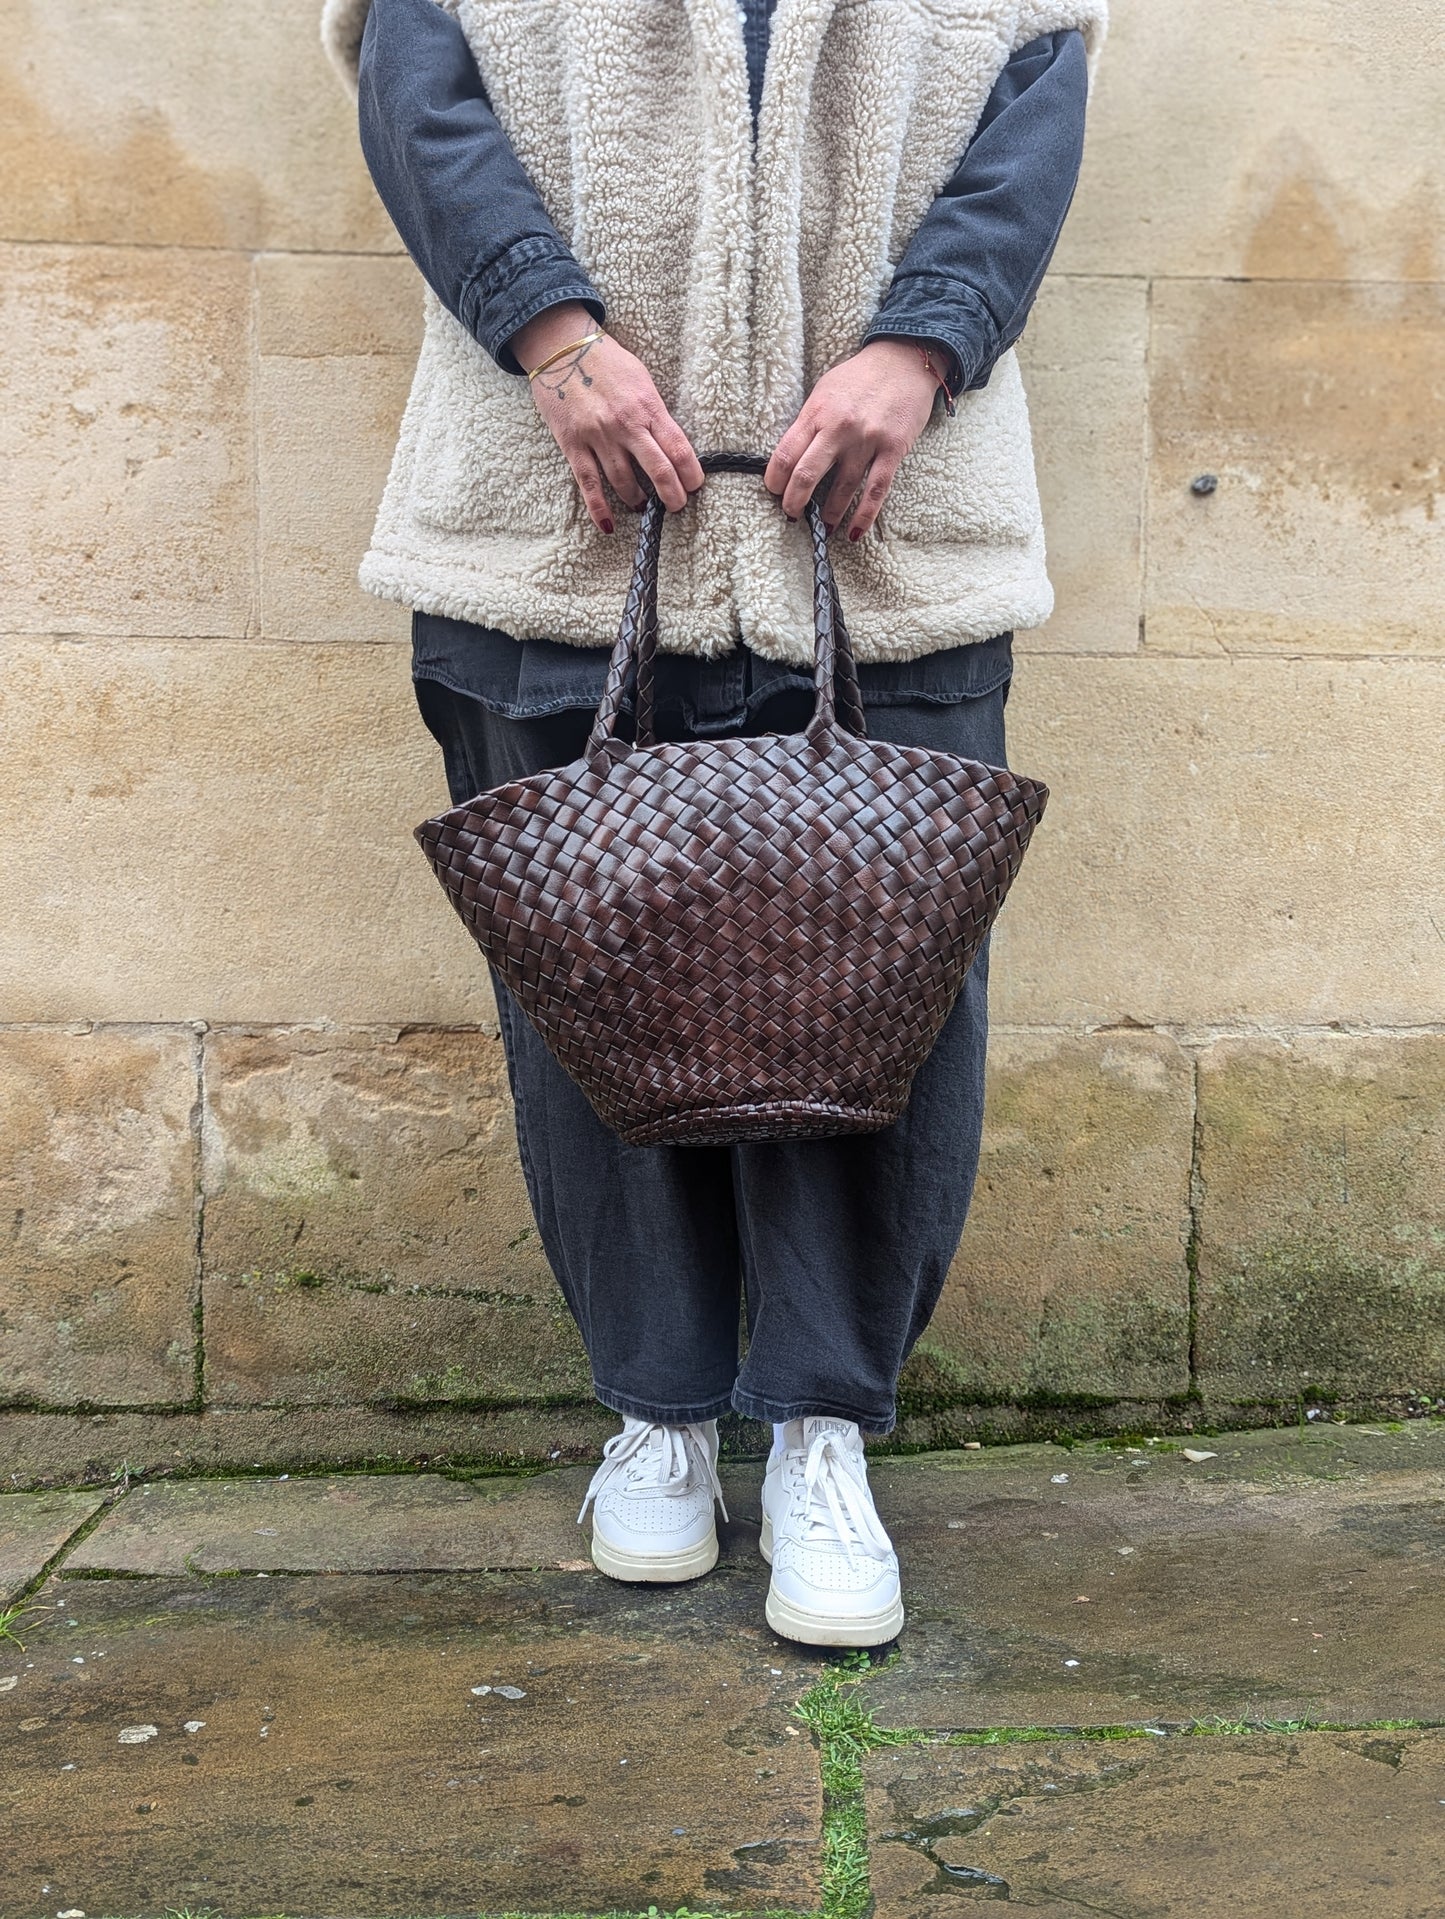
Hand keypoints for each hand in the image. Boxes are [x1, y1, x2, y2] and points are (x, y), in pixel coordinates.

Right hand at [514, 302, 704, 533]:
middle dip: (673, 496)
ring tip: (642, 506)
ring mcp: (599, 437)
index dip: (692, 475)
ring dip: (637, 501)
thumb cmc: (606, 361)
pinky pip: (589, 484)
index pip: (680, 449)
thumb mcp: (641, 380)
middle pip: (659, 471)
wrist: (562, 347)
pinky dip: (599, 509)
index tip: (695, 486)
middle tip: (676, 506)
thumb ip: (655, 412)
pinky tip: (608, 526)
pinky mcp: (573, 445)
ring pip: (625, 482)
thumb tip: (670, 444)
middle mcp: (627, 425)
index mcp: (648, 407)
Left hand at [764, 339, 943, 539]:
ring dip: (829, 514)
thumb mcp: (824, 392)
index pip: (785, 454)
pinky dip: (864, 515)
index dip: (775, 481)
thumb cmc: (859, 378)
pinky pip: (876, 490)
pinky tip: (855, 532)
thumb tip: (791, 459)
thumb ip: (809, 423)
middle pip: (806, 475)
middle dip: (794, 503)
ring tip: (822, 526)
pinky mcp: (893, 449)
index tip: (774, 492)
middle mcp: (838, 427)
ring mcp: (867, 440)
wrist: (904, 360)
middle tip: (791, 515)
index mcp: (816, 413)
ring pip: (841, 489)